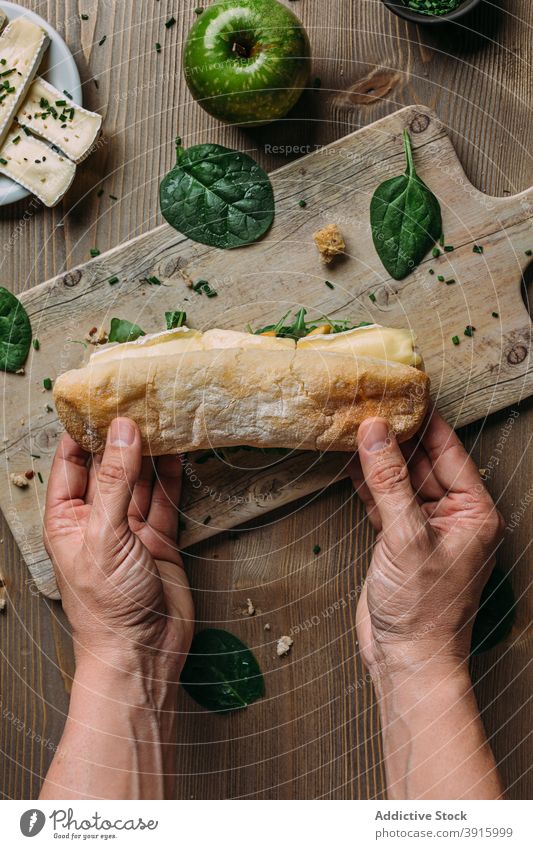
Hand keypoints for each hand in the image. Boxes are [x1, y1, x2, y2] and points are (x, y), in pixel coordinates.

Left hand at [44, 418, 193, 679]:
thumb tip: (122, 432)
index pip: (71, 461)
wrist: (142, 655)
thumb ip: (114, 482)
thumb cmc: (106, 607)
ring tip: (163, 416)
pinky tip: (178, 451)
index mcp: (66, 518)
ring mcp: (128, 530)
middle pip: (108, 465)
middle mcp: (96, 519)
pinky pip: (165, 500)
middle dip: (122, 434)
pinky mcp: (158, 540)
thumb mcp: (104, 536)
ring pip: (140, 479)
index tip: (102, 397)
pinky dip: (173, 476)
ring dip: (151, 451)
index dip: (83, 429)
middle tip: (140, 399)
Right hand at [350, 409, 503, 675]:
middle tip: (369, 404)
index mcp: (474, 512)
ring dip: (378, 457)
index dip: (425, 420)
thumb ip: (389, 482)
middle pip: (423, 462)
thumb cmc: (424, 611)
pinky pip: (385, 500)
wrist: (407, 661)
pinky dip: (368, 483)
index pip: (449, 452)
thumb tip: (376, 433)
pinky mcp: (399, 541)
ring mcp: (425, 528)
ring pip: (401, 480)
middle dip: (396, 436)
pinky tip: (350, 462)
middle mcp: (454, 517)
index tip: (403, 392)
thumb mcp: (406, 538)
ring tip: (353, 425)